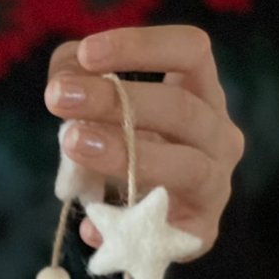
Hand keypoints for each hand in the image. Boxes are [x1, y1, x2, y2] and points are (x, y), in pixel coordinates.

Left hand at [44, 25, 243, 258]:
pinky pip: (165, 226)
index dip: (143, 46)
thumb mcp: (102, 110)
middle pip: (180, 108)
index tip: (87, 53)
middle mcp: (220, 136)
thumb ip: (80, 82)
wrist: (151, 225)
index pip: (191, 52)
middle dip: (115, 100)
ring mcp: (217, 185)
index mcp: (203, 94)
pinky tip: (88, 225)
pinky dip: (123, 224)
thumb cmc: (129, 153)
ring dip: (124, 151)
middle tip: (58, 97)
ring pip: (184, 164)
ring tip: (73, 142)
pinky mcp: (201, 232)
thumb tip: (64, 78)